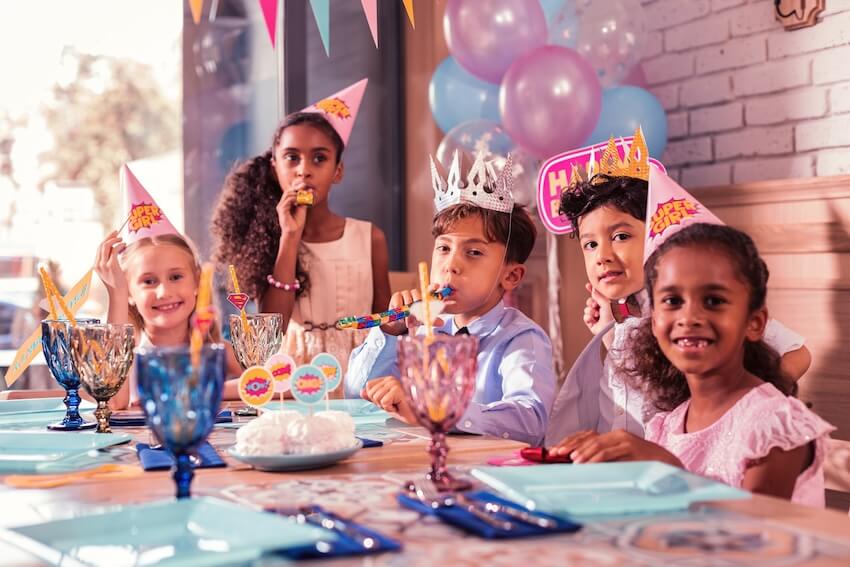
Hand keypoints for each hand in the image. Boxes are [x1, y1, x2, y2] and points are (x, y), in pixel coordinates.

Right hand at [94, 231, 127, 295]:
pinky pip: (114, 251)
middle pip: (101, 245)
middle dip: (109, 237)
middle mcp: (98, 264)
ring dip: (114, 240)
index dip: (105, 240)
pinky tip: (124, 245)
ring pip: (106, 246)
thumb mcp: (110, 271)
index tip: (112, 235)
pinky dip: (119, 246)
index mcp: (96, 265)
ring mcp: (104, 265)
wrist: (118, 293)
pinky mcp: (111, 266)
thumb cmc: (117, 282)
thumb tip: (115, 250)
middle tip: (116, 232)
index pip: (99, 248)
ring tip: (121, 239)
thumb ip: (110, 261)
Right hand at [276, 181, 308, 237]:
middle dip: (297, 189)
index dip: (298, 188)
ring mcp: (281, 206)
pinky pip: (288, 200)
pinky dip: (295, 198)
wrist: (294, 232)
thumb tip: (308, 191)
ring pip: (288, 194)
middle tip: (306, 188)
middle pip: (288, 191)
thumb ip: (303, 200)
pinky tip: (301, 200)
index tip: (307, 187)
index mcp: (286, 203)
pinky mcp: (281, 210)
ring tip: (304, 195)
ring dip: (297, 193)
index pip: (290, 192)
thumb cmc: (298, 222)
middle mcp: (282, 204)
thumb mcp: (302, 208)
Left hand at [360, 376, 416, 423]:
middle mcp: (391, 379)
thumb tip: (361, 392)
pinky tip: (399, 407)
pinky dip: (390, 408)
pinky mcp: (397, 390)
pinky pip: (384, 402)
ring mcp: (395, 383)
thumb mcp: (384, 403)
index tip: (387, 401)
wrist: (416, 416)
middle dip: (380, 403)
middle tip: (393, 404)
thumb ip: (372, 397)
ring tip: (396, 405)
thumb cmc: (402, 409)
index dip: (374, 398)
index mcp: (387, 379)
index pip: (369, 386)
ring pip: (376, 398)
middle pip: (371, 393)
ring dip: (386, 407)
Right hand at [380, 284, 443, 335]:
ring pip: (408, 302)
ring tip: (407, 322)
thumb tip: (442, 323)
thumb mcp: (423, 320)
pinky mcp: (397, 295)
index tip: (436, 286)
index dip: (433, 287)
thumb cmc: (414, 319)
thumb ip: (432, 321)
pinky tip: (399, 316)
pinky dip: (399, 312)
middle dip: (417, 311)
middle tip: (416, 320)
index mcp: (424, 298)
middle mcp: (416, 293)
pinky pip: (398, 304)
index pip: (430, 290)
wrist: (399, 322)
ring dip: (407, 314)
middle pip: (418, 298)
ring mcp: (406, 293)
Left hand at [548, 429, 681, 465]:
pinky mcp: (631, 447)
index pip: (584, 436)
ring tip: (573, 461)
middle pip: (588, 438)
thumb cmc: (640, 463)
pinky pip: (610, 452)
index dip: (568, 443)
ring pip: (598, 445)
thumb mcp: (619, 459)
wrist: (666, 462)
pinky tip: (588, 464)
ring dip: (583, 453)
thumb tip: (578, 466)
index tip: (554, 451)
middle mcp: (616, 435)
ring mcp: (624, 440)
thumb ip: (603, 460)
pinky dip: (597, 458)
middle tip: (556, 454)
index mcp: (611, 436)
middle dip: (570, 446)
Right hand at [583, 283, 613, 334]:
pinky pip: (586, 317)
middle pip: (591, 301)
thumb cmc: (613, 317)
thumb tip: (594, 290)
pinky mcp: (592, 323)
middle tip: (595, 305)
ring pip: (587, 309)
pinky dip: (589, 318)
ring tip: (596, 314)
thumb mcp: (606, 303)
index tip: (588, 285)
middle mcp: (603, 310)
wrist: (611, 331)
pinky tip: (593, 319)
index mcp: (609, 304)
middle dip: (591, 302)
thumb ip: (599, 296)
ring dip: (590, 311)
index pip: (599, 295)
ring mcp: (597, 317)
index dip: (593, 290)